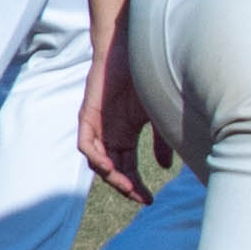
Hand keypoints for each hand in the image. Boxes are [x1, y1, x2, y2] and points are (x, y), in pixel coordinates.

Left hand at [77, 47, 164, 201]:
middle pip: (113, 170)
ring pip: (97, 161)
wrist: (135, 49)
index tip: (149, 200)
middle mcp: (110, 134)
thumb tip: (164, 169)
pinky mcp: (88, 115)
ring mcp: (98, 125)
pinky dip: (95, 157)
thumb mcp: (158, 117)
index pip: (128, 169)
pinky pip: (86, 143)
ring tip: (126, 186)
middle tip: (139, 197)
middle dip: (125, 186)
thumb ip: (161, 142)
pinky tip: (108, 167)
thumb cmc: (146, 79)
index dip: (136, 187)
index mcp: (125, 136)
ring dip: (110, 176)